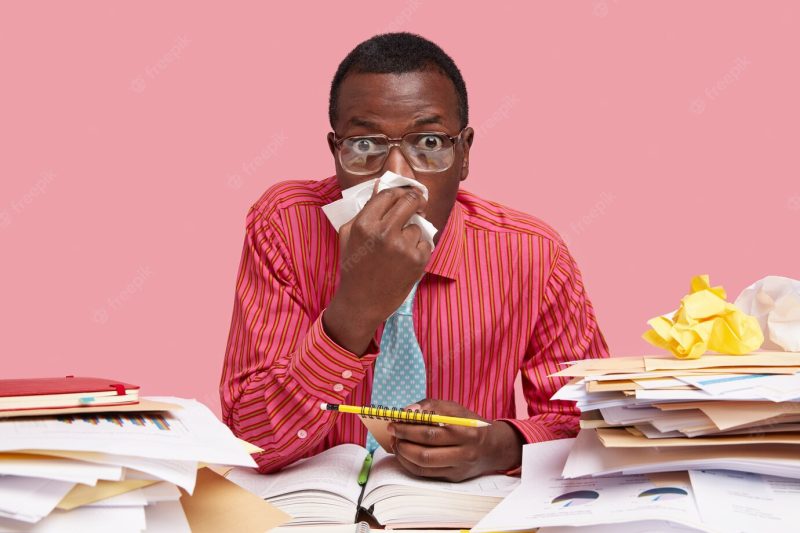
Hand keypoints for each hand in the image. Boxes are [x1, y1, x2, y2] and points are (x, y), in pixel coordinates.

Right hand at [323, 184, 432, 354]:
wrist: (362, 303)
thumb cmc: (354, 268)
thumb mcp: (349, 235)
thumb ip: (365, 209)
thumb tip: (381, 186)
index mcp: (365, 224)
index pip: (389, 194)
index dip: (400, 191)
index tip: (405, 193)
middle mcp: (385, 232)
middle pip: (410, 201)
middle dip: (416, 199)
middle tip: (418, 203)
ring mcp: (403, 247)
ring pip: (418, 225)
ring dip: (412, 232)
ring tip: (398, 248)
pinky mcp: (418, 260)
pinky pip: (425, 242)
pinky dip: (418, 248)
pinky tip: (405, 259)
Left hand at [387, 399, 522, 481]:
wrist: (494, 446)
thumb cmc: (470, 424)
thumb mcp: (455, 408)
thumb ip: (431, 406)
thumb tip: (407, 411)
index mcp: (464, 431)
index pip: (430, 432)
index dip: (408, 428)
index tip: (394, 422)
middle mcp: (463, 452)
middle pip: (425, 452)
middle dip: (403, 442)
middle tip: (392, 433)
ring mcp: (458, 468)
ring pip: (424, 466)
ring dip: (404, 455)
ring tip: (396, 443)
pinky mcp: (453, 477)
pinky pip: (426, 474)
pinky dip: (410, 464)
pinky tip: (404, 454)